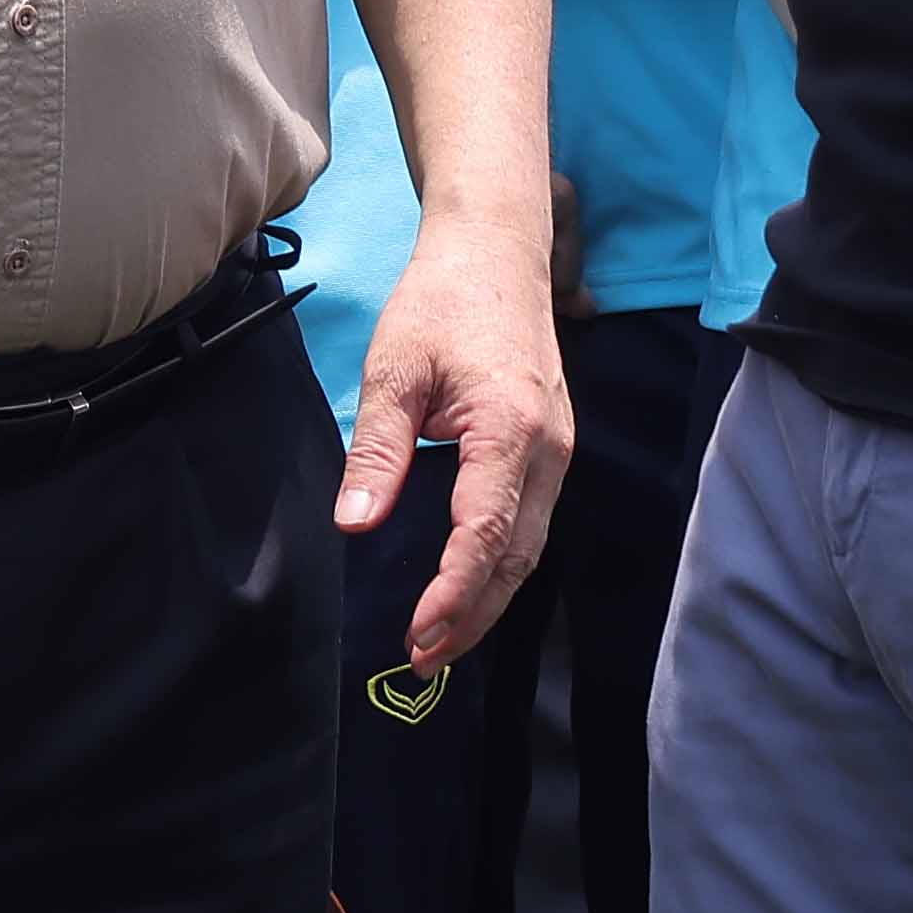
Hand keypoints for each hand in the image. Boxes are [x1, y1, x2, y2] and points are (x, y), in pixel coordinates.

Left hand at [339, 225, 570, 669]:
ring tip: (441, 641)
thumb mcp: (393, 368)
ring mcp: (558, 450)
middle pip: (517, 555)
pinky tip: (467, 587)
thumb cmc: (440, 303)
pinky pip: (530, 522)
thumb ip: (376, 449)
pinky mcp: (551, 449)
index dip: (453, 592)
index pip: (485, 532)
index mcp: (510, 429)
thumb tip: (354, 524)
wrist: (496, 252)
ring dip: (489, 598)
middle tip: (421, 660)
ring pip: (530, 545)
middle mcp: (549, 449)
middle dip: (472, 614)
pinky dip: (500, 564)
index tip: (416, 633)